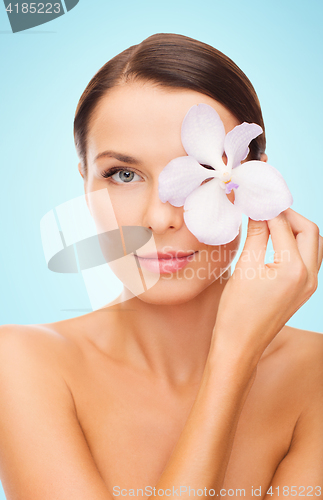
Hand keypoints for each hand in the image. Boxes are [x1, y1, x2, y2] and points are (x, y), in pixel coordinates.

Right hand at [212, 208, 322, 358]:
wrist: (241, 344)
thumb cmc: (237, 311)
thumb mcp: (244, 268)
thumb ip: (255, 235)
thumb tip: (257, 211)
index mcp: (294, 269)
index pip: (284, 226)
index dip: (268, 210)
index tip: (255, 200)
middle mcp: (309, 276)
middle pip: (309, 231)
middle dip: (289, 216)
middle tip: (267, 209)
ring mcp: (310, 284)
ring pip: (313, 244)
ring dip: (295, 229)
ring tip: (271, 223)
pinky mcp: (304, 290)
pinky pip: (309, 258)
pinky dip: (296, 244)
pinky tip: (277, 241)